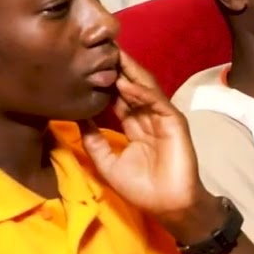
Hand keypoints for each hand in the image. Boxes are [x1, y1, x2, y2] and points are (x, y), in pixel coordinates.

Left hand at [78, 51, 216, 239]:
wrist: (168, 206)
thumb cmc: (142, 188)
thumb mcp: (108, 164)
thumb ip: (94, 141)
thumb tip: (79, 118)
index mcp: (135, 126)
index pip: (118, 98)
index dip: (104, 83)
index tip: (86, 66)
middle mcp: (148, 117)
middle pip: (131, 87)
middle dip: (117, 68)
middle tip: (99, 47)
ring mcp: (163, 117)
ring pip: (144, 89)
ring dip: (129, 72)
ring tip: (112, 55)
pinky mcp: (174, 122)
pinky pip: (157, 103)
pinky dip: (142, 93)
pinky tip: (126, 84)